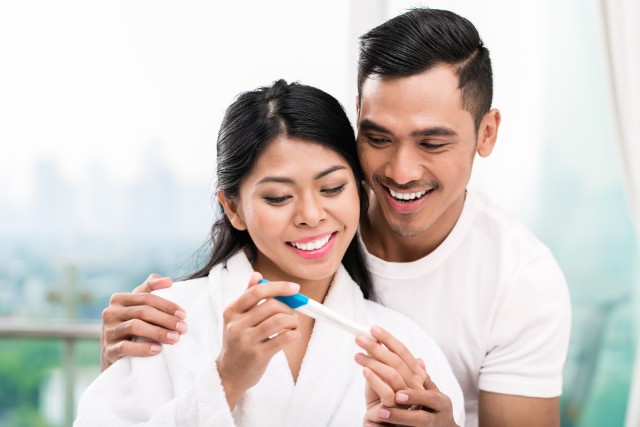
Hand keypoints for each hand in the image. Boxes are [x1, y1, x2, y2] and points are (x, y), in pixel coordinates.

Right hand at [100, 273, 186, 370]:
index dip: (166, 305)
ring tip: (174, 338)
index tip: (183, 314)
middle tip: (183, 328)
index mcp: (118, 299)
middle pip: (142, 312)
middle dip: (166, 320)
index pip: (146, 298)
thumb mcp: (138, 305)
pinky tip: (158, 350)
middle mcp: (110, 313)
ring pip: (134, 327)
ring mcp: (108, 332)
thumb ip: (151, 288)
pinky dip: (143, 348)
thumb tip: (168, 281)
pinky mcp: (108, 350)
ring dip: (158, 333)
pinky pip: (125, 347)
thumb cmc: (131, 324)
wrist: (114, 354)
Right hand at [216, 272, 300, 409]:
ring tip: (293, 325)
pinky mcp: (258, 355)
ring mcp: (246, 341)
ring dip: (292, 321)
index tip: (295, 288)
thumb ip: (247, 297)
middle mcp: (236, 325)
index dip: (279, 287)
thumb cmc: (237, 343)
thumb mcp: (236, 319)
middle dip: (287, 307)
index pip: (257, 291)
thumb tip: (257, 275)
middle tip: (292, 313)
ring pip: (278, 321)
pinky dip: (294, 334)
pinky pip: (283, 338)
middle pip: (270, 305)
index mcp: (231, 312)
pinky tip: (293, 335)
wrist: (229, 374)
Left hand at [356, 326, 456, 425]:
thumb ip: (387, 366)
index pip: (404, 352)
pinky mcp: (400, 412)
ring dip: (373, 363)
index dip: (388, 339)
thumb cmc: (393, 409)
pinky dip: (375, 380)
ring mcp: (410, 399)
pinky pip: (388, 393)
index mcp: (417, 377)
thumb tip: (379, 342)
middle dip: (377, 347)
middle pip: (398, 361)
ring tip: (357, 356)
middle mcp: (418, 386)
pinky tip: (364, 372)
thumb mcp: (390, 385)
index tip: (373, 328)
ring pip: (394, 375)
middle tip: (360, 338)